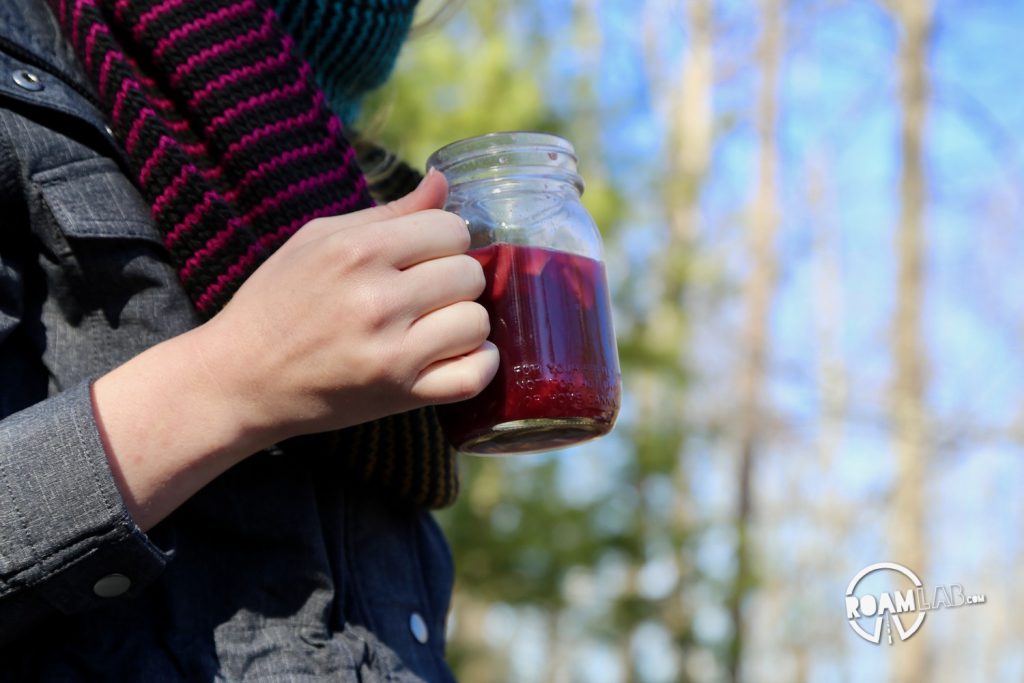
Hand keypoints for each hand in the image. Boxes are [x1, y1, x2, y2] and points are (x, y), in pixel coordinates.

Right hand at [194, 168, 498, 441]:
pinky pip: (474, 376)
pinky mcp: (400, 395)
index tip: (427, 255)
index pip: (451, 230)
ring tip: (436, 325)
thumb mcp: (318, 240)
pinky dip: (477, 363)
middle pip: (469, 275)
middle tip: (429, 293)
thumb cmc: (277, 301)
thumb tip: (444, 182)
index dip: (445, 240)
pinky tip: (454, 353)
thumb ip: (388, 212)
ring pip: (476, 322)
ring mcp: (392, 352)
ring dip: (464, 322)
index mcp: (358, 251)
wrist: (240, 379)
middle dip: (456, 279)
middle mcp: (378, 300)